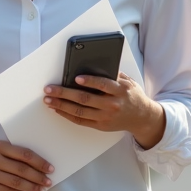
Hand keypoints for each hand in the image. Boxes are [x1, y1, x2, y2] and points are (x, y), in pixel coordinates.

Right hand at [0, 141, 52, 190]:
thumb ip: (12, 155)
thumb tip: (38, 166)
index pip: (24, 154)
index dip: (39, 162)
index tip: (50, 168)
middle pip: (21, 169)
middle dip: (38, 176)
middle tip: (49, 182)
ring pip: (16, 181)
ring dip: (32, 187)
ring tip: (42, 190)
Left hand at [44, 73, 165, 148]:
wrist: (142, 117)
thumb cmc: (132, 96)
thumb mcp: (129, 82)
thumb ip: (114, 74)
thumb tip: (96, 65)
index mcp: (120, 90)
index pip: (103, 85)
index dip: (89, 81)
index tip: (76, 78)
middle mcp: (112, 104)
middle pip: (85, 99)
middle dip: (64, 93)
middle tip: (49, 89)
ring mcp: (106, 117)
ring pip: (80, 111)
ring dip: (61, 105)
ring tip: (48, 100)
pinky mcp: (101, 125)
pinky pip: (81, 121)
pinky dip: (67, 115)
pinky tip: (58, 109)